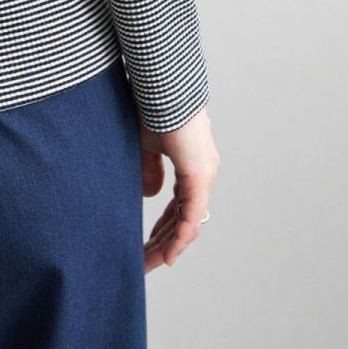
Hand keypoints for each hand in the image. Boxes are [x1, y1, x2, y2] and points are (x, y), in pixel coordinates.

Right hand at [140, 105, 218, 271]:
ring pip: (188, 223)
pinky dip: (179, 239)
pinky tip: (167, 255)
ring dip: (169, 245)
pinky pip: (191, 217)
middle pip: (183, 219)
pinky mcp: (199, 175)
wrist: (160, 84)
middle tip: (144, 261)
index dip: (163, 226)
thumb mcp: (145, 144)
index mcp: (191, 164)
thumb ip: (149, 169)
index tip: (146, 243)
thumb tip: (151, 196)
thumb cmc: (151, 105)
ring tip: (150, 263)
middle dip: (163, 242)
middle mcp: (202, 173)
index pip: (178, 205)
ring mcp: (203, 175)